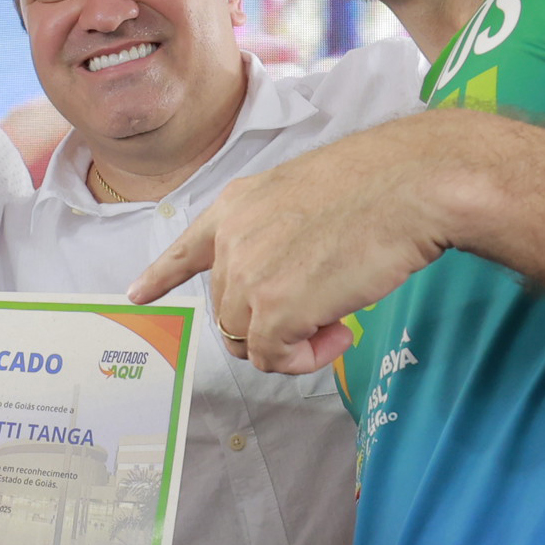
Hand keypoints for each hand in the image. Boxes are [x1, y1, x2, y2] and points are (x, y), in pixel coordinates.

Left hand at [129, 114, 453, 373]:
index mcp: (237, 205)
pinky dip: (304, 359)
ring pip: (246, 338)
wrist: (406, 186)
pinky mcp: (274, 309)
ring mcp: (249, 275)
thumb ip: (278, 234)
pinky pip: (272, 358)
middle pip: (229, 308)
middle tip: (326, 311)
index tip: (137, 294)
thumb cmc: (379, 186)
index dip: (162, 274)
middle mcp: (232, 239)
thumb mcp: (306, 196)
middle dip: (271, 321)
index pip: (188, 247)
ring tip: (337, 319)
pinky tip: (340, 332)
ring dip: (290, 342)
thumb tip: (288, 279)